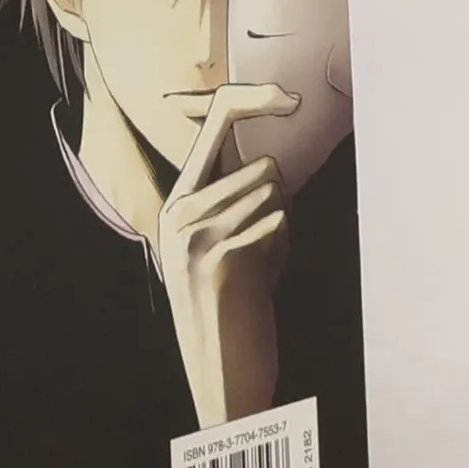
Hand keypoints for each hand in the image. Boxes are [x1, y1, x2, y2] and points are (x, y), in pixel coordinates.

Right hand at [157, 83, 297, 429]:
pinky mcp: (219, 257)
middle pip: (260, 166)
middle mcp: (180, 211)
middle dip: (280, 199)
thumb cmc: (240, 307)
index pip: (214, 122)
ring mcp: (195, 234)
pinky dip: (281, 246)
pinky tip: (261, 280)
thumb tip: (277, 158)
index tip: (288, 94)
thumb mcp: (237, 243)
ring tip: (261, 267)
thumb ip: (248, 200)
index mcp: (180, 202)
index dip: (252, 98)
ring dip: (281, 229)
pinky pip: (275, 222)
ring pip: (271, 193)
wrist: (225, 373)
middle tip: (266, 246)